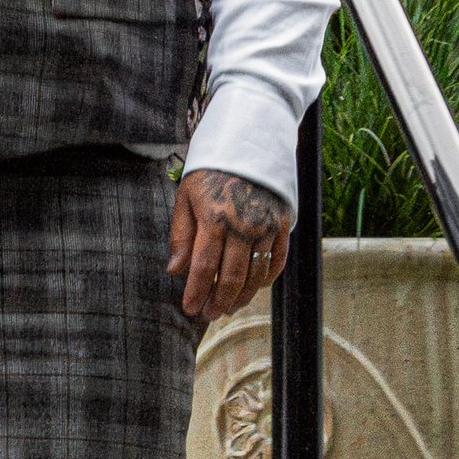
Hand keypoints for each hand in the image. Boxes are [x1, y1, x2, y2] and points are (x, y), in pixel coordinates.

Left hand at [168, 166, 292, 324]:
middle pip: (232, 276)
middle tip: (208, 315)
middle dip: (219, 301)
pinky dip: (266, 280)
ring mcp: (267, 226)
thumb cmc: (210, 172)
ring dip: (242, 297)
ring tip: (227, 308)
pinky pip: (277, 261)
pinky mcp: (283, 224)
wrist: (248, 143)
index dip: (196, 292)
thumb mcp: (186, 196)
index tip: (190, 309)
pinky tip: (253, 289)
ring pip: (256, 274)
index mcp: (214, 218)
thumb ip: (180, 234)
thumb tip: (175, 270)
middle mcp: (243, 226)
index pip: (204, 267)